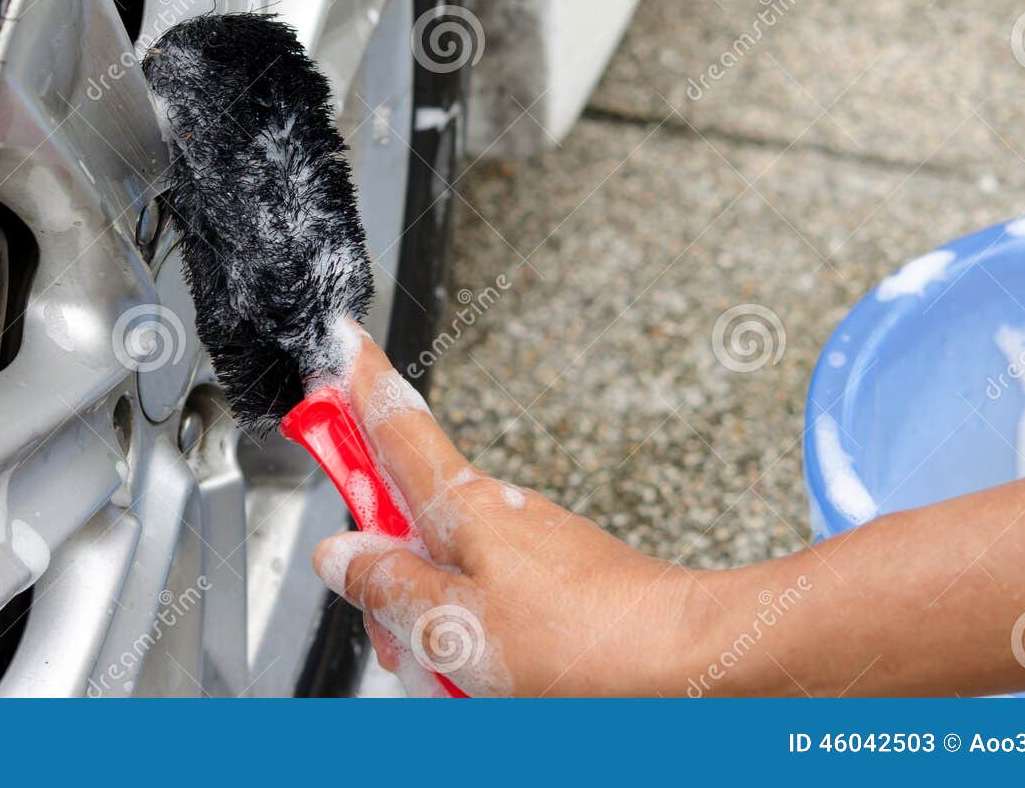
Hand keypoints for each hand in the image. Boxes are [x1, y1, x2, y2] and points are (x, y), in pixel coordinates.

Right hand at [310, 333, 708, 696]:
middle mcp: (496, 514)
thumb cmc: (584, 640)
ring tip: (462, 681)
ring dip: (436, 630)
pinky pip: (490, 605)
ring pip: (448, 578)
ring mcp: (527, 548)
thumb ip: (388, 587)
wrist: (688, 661)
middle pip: (409, 525)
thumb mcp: (454, 626)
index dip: (360, 382)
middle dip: (388, 587)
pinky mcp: (555, 583)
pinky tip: (498, 682)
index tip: (337, 342)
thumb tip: (340, 558)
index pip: (397, 425)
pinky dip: (479, 643)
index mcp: (463, 507)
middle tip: (396, 641)